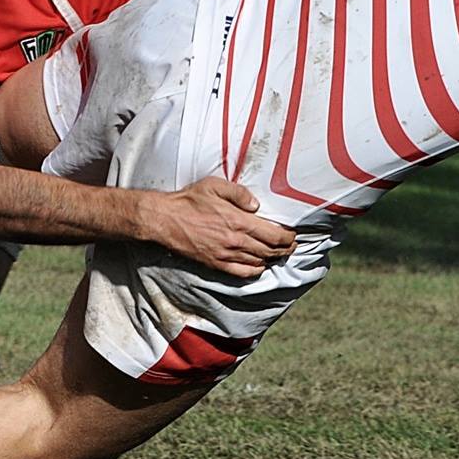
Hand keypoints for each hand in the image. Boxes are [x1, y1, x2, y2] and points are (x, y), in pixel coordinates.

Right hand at [148, 176, 296, 276]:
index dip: (288, 238)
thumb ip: (239, 193)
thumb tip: (256, 205)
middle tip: (292, 246)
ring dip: (273, 259)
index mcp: (238, 221)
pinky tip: (259, 266)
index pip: (274, 235)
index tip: (293, 235)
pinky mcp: (216, 264)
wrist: (165, 220)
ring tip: (280, 254)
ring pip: (259, 262)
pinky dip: (255, 271)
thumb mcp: (214, 185)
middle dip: (285, 249)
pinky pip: (242, 272)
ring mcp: (226, 255)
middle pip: (270, 250)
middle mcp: (235, 241)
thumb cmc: (189, 200)